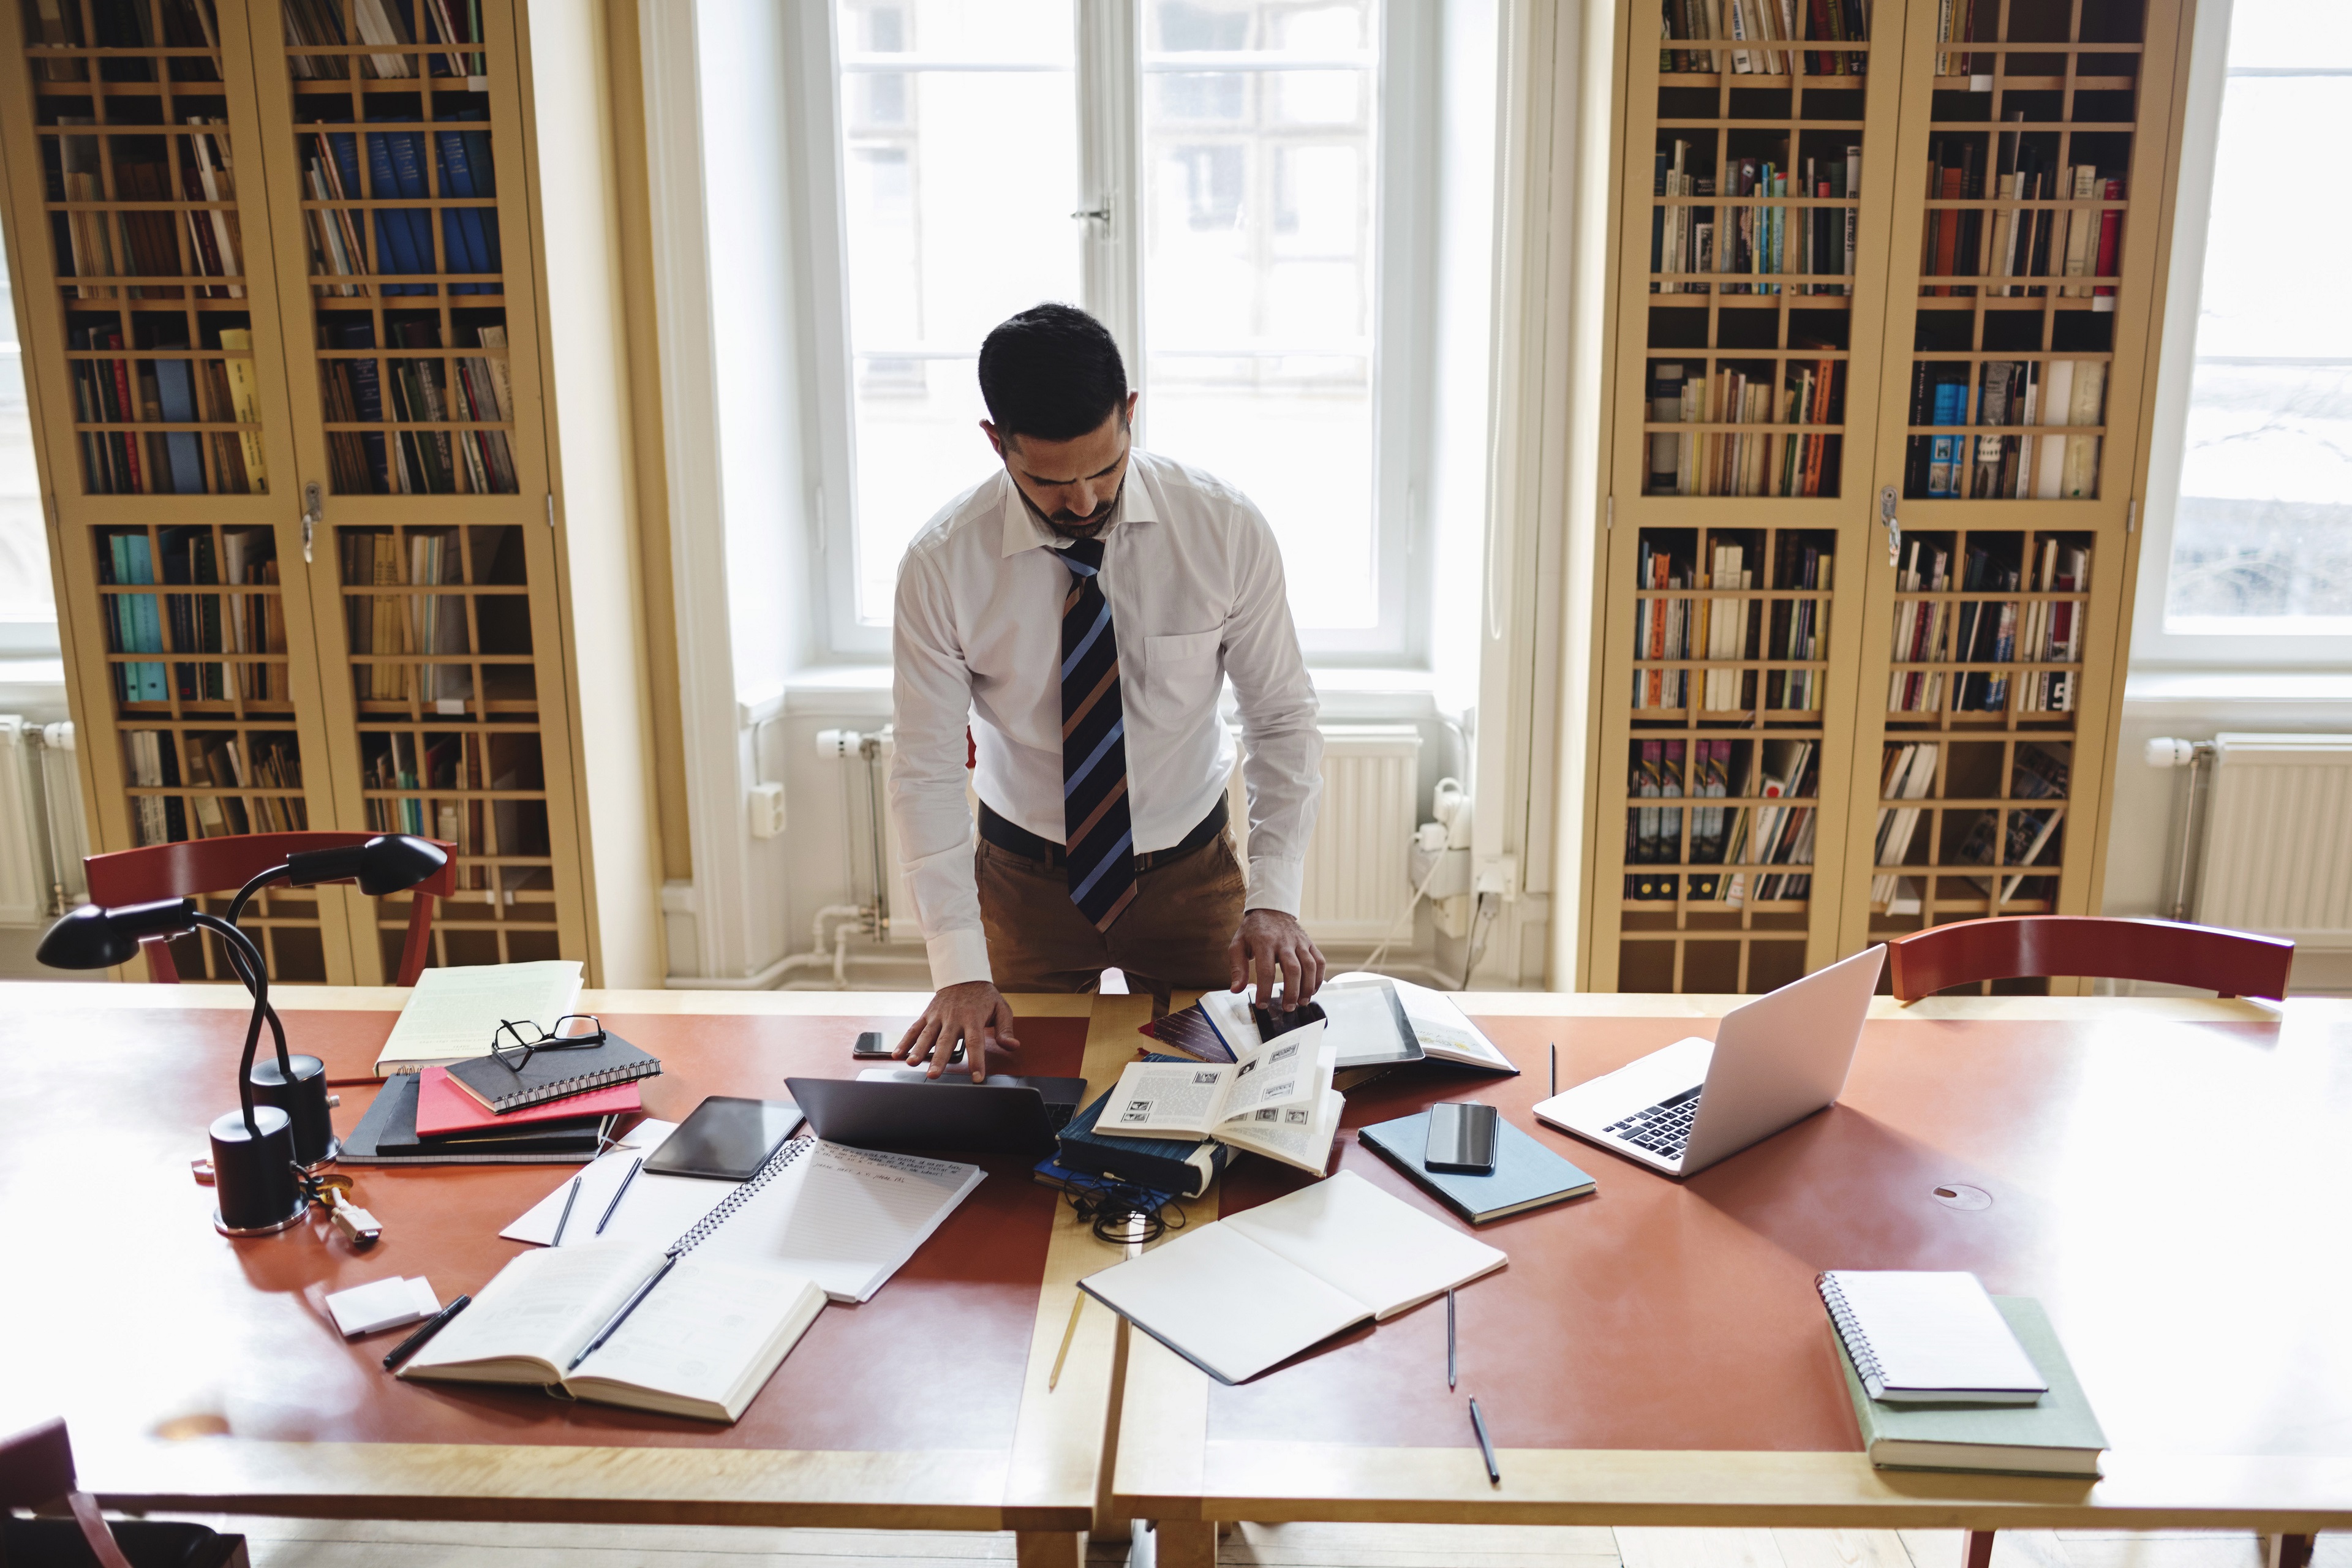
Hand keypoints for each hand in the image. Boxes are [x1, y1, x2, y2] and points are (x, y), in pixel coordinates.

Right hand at [895, 981, 1020, 1080]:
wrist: (964, 975)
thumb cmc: (984, 996)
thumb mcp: (1001, 1008)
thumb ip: (1006, 1029)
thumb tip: (1013, 1046)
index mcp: (973, 1019)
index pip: (975, 1043)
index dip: (976, 1061)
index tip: (976, 1078)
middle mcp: (953, 1019)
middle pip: (946, 1042)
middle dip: (939, 1059)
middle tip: (934, 1075)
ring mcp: (938, 1017)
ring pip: (927, 1035)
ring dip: (918, 1050)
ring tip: (912, 1063)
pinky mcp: (927, 1015)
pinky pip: (914, 1029)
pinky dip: (905, 1041)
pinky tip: (898, 1054)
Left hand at [1227, 908, 1325, 1010]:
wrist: (1270, 909)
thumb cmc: (1253, 931)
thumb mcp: (1238, 945)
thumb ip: (1238, 968)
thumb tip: (1237, 990)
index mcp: (1264, 942)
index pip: (1266, 970)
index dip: (1265, 990)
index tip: (1262, 1005)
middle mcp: (1284, 942)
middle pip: (1293, 969)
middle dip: (1291, 992)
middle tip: (1287, 1008)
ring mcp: (1299, 942)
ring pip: (1309, 966)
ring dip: (1307, 987)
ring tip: (1301, 1003)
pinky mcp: (1309, 943)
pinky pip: (1319, 961)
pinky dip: (1319, 977)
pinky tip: (1313, 990)